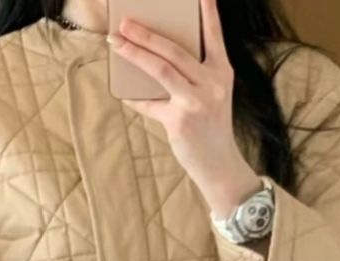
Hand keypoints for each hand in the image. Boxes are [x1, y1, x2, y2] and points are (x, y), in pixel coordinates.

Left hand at [109, 0, 263, 215]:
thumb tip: (157, 59)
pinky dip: (135, 97)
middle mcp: (211, 83)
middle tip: (126, 23)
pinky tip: (123, 91)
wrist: (220, 165)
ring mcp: (195, 102)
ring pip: (160, 70)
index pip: (214, 35)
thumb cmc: (212, 127)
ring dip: (134, 54)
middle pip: (175, 50)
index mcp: (222, 72)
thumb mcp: (213, 95)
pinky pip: (150, 104)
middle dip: (147, 34)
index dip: (207, 13)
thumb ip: (194, 76)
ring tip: (116, 43)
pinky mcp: (179, 121)